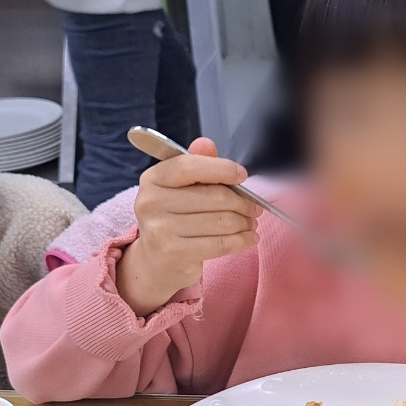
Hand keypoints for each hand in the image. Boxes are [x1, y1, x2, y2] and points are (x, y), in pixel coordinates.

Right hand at [115, 138, 261, 314]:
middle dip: (242, 202)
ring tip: (251, 223)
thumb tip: (206, 143)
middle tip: (255, 208)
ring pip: (221, 221)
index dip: (221, 169)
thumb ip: (196, 164)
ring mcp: (159, 229)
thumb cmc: (175, 218)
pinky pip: (220, 244)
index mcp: (153, 178)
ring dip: (245, 222)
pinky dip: (242, 240)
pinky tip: (250, 238)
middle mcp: (151, 202)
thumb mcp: (182, 188)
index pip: (190, 166)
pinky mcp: (172, 253)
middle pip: (214, 196)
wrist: (157, 261)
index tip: (242, 175)